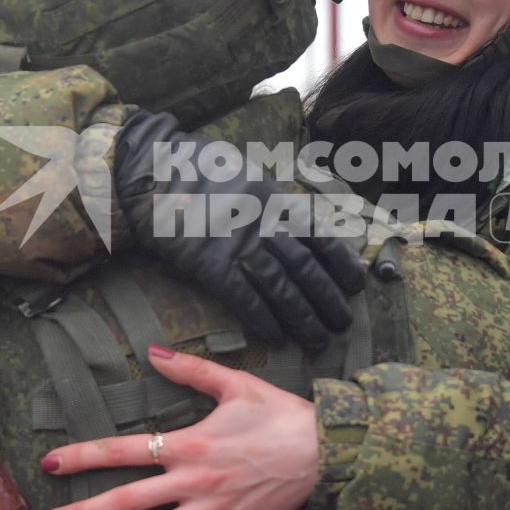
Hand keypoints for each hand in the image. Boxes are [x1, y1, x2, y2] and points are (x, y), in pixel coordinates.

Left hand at [42, 346, 320, 509]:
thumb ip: (191, 370)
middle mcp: (192, 481)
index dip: (83, 457)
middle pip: (128, 500)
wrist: (325, 448)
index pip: (123, 451)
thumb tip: (153, 351)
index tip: (50, 465)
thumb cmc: (281, 413)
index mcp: (188, 444)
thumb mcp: (235, 383)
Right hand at [112, 109, 366, 349]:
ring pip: (281, 288)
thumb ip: (274, 202)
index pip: (320, 236)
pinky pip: (244, 297)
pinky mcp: (211, 264)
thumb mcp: (248, 176)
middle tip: (343, 324)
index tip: (356, 284)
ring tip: (318, 340)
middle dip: (328, 299)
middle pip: (306, 268)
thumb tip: (299, 223)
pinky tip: (277, 338)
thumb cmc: (199, 169)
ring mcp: (238, 244)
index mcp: (276, 200)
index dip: (341, 263)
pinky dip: (263, 319)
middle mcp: (264, 223)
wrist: (153, 169)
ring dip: (303, 318)